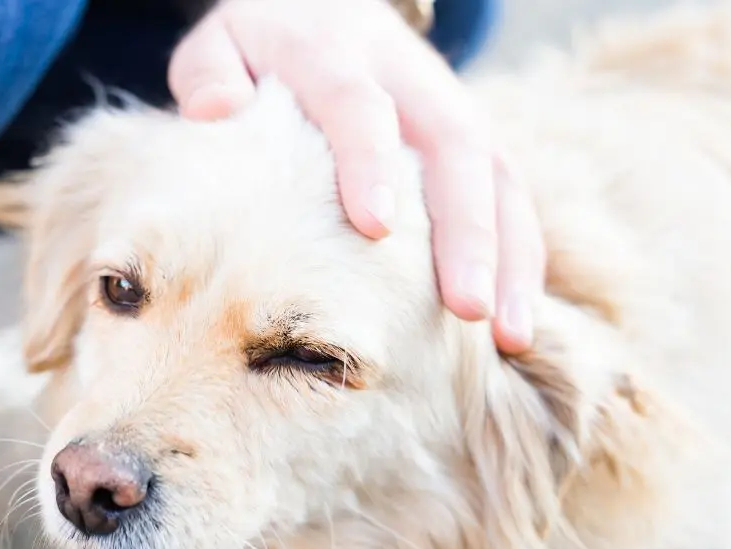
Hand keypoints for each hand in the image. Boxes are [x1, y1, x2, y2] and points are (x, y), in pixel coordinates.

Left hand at [168, 0, 544, 353]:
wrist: (326, 8)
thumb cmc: (263, 48)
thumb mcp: (221, 42)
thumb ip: (209, 73)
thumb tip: (216, 112)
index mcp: (339, 53)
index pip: (360, 103)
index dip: (371, 161)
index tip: (374, 226)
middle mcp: (411, 79)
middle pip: (455, 148)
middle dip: (467, 231)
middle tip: (466, 307)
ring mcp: (454, 109)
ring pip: (499, 178)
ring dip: (508, 258)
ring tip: (508, 335)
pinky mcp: (480, 141)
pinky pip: (512, 199)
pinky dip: (521, 259)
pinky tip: (515, 321)